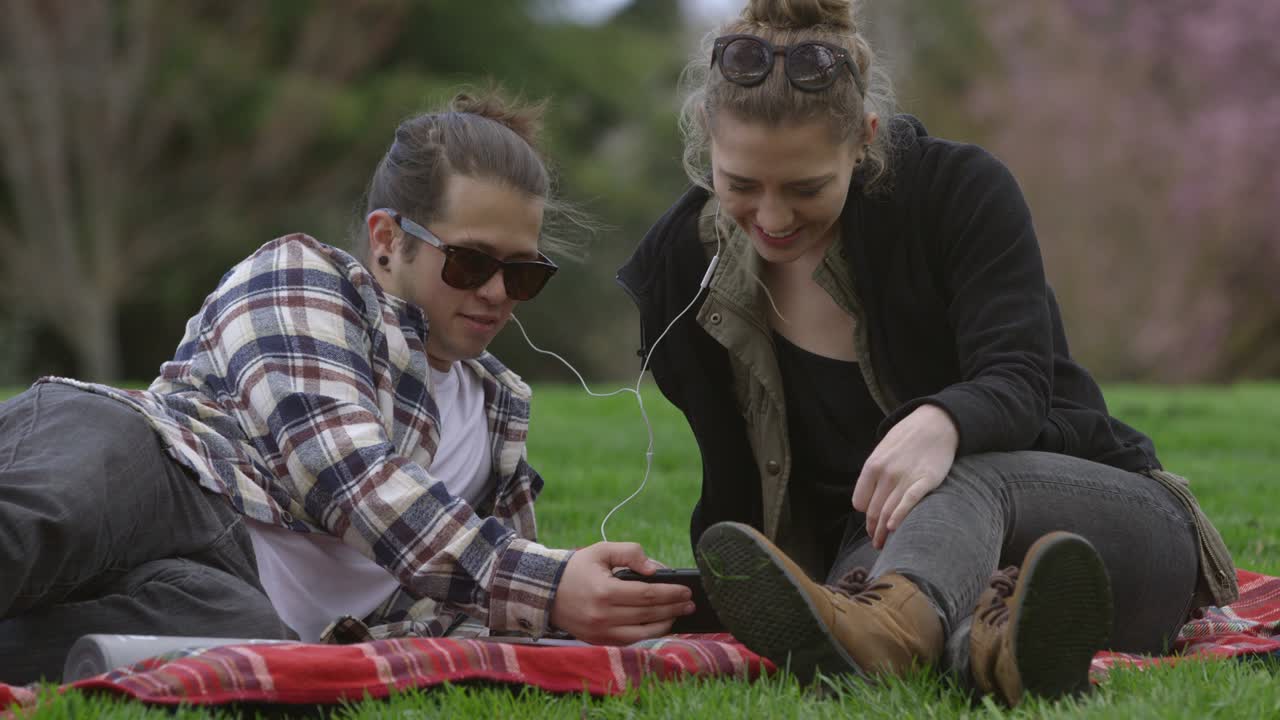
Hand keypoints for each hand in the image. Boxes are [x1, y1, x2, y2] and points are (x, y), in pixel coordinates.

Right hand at [549, 541, 694, 644]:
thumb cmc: (577, 568)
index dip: (671, 593)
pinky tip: (660, 624)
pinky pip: (630, 640)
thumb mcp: (602, 551)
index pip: (648, 594)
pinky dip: (648, 633)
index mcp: (605, 592)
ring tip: (679, 614)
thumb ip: (630, 552)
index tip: (687, 590)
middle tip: (690, 603)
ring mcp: (601, 632)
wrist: (545, 592)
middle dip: (673, 608)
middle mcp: (603, 616)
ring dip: (665, 624)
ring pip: (643, 633)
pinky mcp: (599, 641)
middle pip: (649, 614)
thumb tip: (655, 569)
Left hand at [852, 404, 958, 548]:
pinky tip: (893, 528)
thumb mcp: (883, 450)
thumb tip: (867, 497)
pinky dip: (899, 516)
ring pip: (888, 512)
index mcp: (872, 465)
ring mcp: (905, 477)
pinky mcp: (925, 481)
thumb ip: (874, 472)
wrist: (936, 423)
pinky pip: (908, 502)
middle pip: (873, 511)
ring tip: (883, 544)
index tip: (870, 520)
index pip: (860, 501)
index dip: (864, 514)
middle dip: (873, 530)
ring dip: (883, 532)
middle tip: (876, 542)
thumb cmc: (908, 438)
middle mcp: (886, 473)